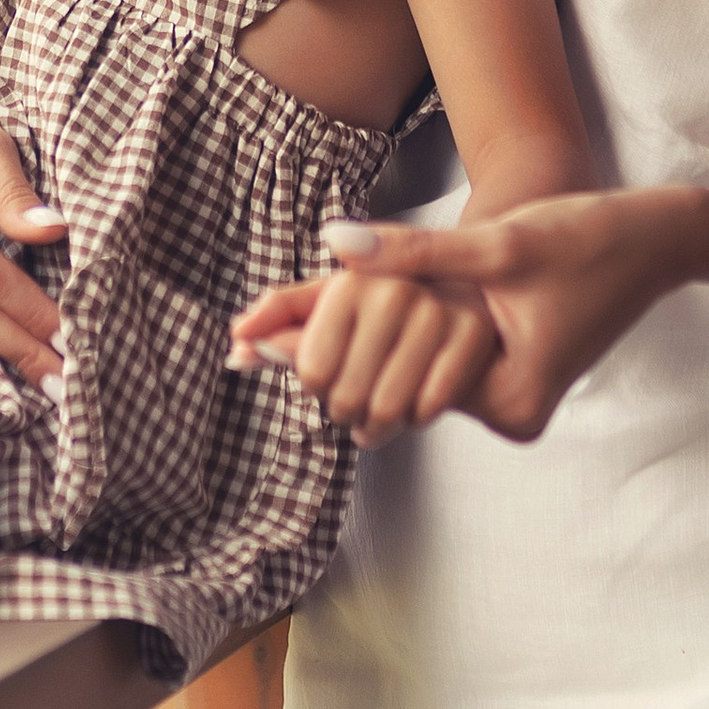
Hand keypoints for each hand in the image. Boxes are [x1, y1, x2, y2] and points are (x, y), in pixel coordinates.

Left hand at [227, 267, 499, 447]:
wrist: (462, 286)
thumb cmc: (382, 302)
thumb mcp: (329, 304)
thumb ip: (281, 319)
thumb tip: (237, 341)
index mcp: (349, 282)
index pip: (312, 372)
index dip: (316, 388)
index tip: (328, 375)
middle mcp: (393, 290)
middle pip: (347, 397)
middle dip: (346, 411)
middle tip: (357, 398)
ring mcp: (438, 311)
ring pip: (388, 410)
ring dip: (379, 425)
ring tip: (380, 410)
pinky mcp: (472, 335)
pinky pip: (429, 409)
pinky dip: (418, 418)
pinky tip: (416, 402)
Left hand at [236, 188, 696, 443]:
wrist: (659, 239)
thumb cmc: (590, 239)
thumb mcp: (498, 243)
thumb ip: (413, 253)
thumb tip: (330, 243)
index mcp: (505, 400)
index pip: (390, 383)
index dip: (320, 358)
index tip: (246, 345)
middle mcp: (505, 412)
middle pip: (393, 388)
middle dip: (326, 357)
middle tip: (240, 338)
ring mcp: (506, 397)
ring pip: (409, 373)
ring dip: (358, 346)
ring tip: (265, 331)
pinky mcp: (506, 374)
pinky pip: (433, 360)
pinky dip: (394, 336)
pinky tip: (335, 310)